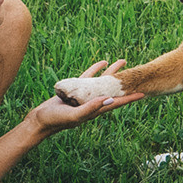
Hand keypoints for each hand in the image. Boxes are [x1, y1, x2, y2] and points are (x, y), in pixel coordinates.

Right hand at [27, 60, 146, 132]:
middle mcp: (93, 103)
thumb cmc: (56, 120)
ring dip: (111, 72)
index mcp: (95, 110)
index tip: (143, 93)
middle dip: (124, 81)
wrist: (40, 120)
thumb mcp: (74, 115)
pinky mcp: (74, 90)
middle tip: (135, 70)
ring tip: (121, 61)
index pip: (116, 103)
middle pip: (112, 90)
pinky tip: (101, 62)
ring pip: (102, 82)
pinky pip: (88, 78)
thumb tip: (109, 99)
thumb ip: (90, 108)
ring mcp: (84, 96)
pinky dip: (95, 70)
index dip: (129, 99)